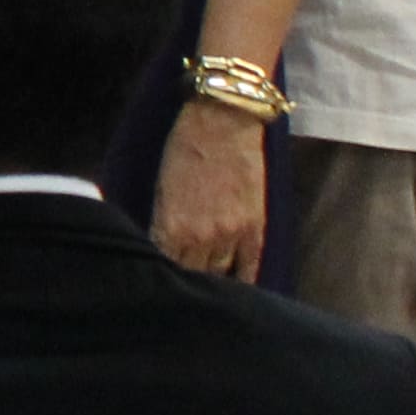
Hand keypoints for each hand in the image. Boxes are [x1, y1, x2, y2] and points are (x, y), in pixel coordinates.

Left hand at [153, 102, 268, 277]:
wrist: (223, 123)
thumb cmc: (184, 149)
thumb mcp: (160, 190)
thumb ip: (162, 224)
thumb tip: (161, 249)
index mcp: (171, 227)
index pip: (164, 268)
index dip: (162, 276)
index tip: (160, 282)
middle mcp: (201, 238)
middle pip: (191, 277)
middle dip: (184, 280)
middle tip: (181, 287)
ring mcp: (231, 236)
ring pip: (219, 277)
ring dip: (211, 281)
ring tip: (206, 287)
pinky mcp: (255, 230)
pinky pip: (250, 269)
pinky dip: (242, 282)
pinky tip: (236, 291)